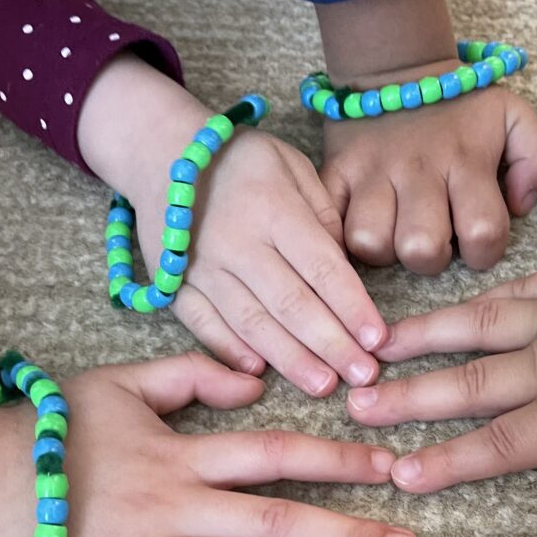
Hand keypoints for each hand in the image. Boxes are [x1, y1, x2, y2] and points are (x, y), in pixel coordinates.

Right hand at [79, 54, 389, 396]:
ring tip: (322, 385)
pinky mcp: (173, 285)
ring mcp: (200, 267)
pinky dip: (229, 351)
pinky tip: (259, 375)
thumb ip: (322, 212)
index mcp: (273, 209)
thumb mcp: (291, 165)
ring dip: (289, 359)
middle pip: (291, 304)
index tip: (378, 339)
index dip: (352, 307)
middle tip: (362, 376)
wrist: (158, 151)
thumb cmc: (240, 160)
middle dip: (331, 345)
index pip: (322, 267)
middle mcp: (236, 242)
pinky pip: (203, 324)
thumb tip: (346, 265)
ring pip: (251, 322)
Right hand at [321, 66, 536, 273]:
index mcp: (466, 162)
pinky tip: (359, 230)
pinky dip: (339, 237)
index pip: (482, 234)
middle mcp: (417, 171)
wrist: (397, 65)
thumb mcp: (515, 117)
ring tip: (394, 233)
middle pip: (420, 249)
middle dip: (430, 258)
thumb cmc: (461, 106)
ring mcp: (370, 173)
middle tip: (431, 239)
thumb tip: (521, 205)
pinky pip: (328, 223)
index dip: (484, 252)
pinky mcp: (334, 173)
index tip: (475, 241)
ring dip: (384, 250)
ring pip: (369, 243)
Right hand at [348, 152, 536, 536]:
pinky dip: (479, 298)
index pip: (500, 444)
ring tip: (379, 347)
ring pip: (476, 332)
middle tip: (357, 407)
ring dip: (425, 342)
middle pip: (469, 386)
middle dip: (411, 402)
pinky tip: (457, 301)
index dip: (449, 463)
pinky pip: (512, 289)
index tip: (399, 475)